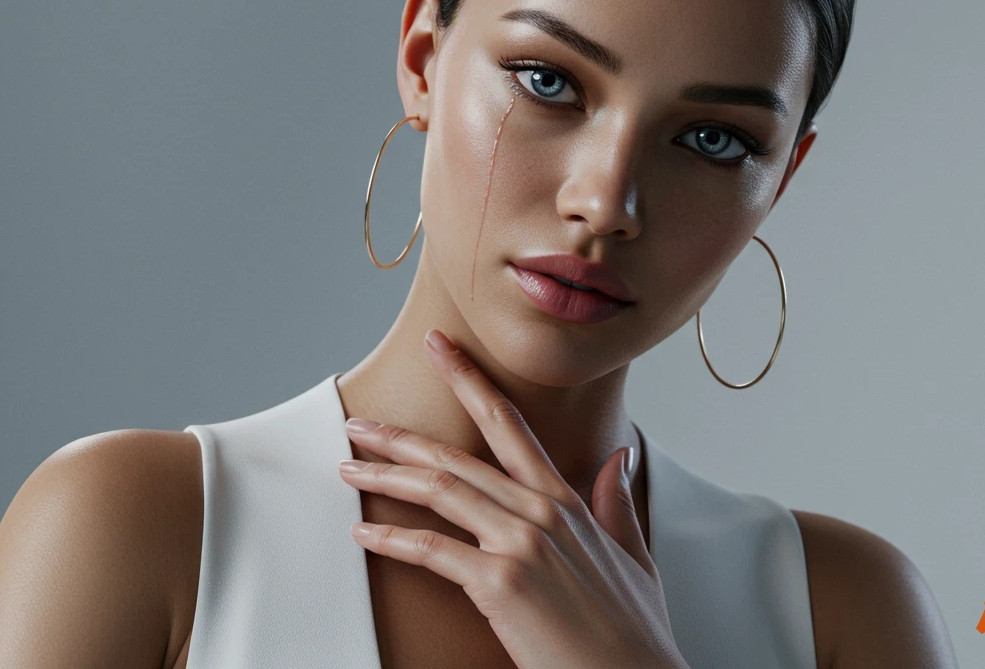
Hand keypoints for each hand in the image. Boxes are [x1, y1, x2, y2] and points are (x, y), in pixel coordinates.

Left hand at [336, 328, 690, 668]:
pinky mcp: (501, 583)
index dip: (470, 381)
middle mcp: (541, 512)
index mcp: (568, 501)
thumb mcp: (634, 557)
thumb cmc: (634, 633)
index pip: (509, 423)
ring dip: (386, 477)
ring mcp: (521, 544)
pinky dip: (393, 540)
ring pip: (440, 490)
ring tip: (350, 467)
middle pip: (458, 455)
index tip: (441, 350)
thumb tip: (619, 460)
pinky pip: (432, 552)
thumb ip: (617, 504)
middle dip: (401, 436)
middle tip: (362, 422)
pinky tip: (366, 533)